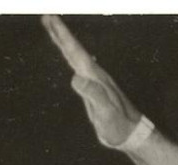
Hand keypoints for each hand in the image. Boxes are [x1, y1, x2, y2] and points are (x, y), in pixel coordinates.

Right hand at [42, 15, 141, 147]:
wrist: (130, 134)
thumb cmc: (118, 125)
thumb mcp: (105, 111)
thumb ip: (93, 94)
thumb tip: (76, 78)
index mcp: (95, 77)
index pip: (76, 52)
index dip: (63, 36)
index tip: (51, 19)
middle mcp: (94, 75)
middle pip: (75, 50)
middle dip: (60, 34)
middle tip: (47, 17)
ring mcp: (94, 81)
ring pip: (76, 56)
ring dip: (64, 42)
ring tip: (53, 29)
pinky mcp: (93, 88)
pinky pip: (78, 66)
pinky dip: (70, 56)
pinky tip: (68, 54)